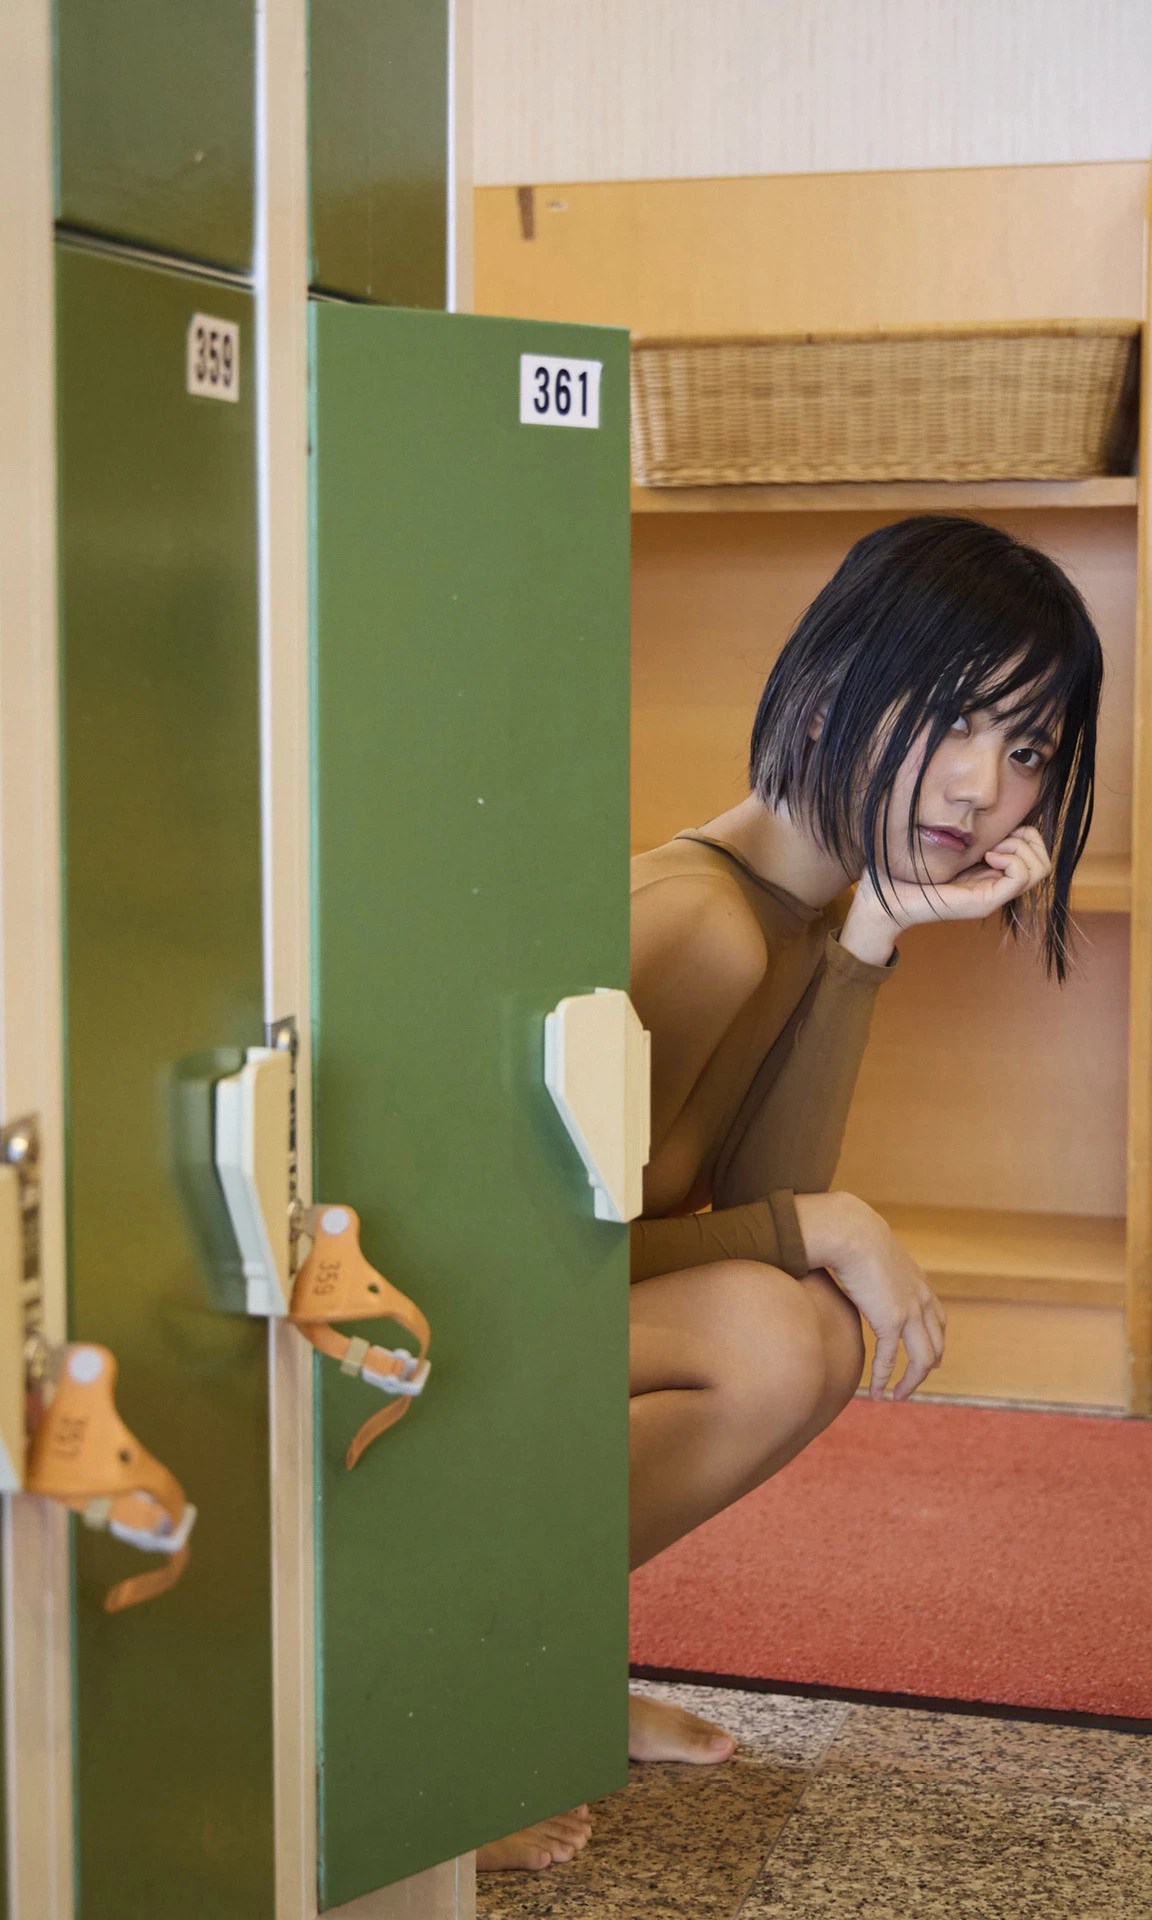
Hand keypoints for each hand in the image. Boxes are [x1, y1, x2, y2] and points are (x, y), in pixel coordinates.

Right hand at [794, 1192, 946, 1400]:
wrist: (851, 1231)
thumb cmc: (854, 1236)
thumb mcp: (876, 1254)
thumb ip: (876, 1268)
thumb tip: (858, 1269)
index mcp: (920, 1285)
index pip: (938, 1321)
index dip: (935, 1343)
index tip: (929, 1360)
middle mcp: (921, 1301)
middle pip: (935, 1346)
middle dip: (926, 1369)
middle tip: (912, 1385)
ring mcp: (909, 1313)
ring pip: (921, 1360)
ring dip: (910, 1383)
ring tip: (897, 1397)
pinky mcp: (890, 1321)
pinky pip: (888, 1359)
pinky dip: (882, 1377)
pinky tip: (875, 1392)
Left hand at [842, 826, 1050, 962]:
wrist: (883, 896)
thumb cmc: (904, 866)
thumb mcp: (942, 837)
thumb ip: (964, 826)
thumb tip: (983, 801)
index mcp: (988, 868)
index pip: (1033, 848)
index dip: (1022, 830)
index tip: (993, 828)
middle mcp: (995, 883)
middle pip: (1042, 859)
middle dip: (1027, 837)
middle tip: (994, 839)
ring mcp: (992, 894)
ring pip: (1040, 868)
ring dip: (1021, 848)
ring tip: (992, 848)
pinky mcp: (985, 902)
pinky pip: (1023, 877)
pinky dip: (1013, 859)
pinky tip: (988, 856)